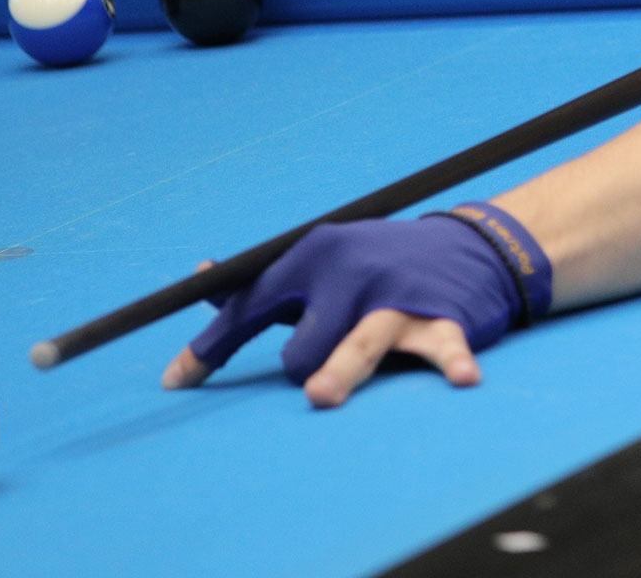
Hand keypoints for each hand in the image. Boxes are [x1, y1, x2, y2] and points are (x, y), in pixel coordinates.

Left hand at [160, 216, 525, 407]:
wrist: (466, 244)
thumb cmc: (376, 265)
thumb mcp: (322, 264)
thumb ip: (266, 284)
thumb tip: (201, 276)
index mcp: (314, 256)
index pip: (250, 306)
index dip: (210, 349)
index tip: (174, 383)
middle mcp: (350, 274)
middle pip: (301, 346)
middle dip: (301, 371)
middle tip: (313, 380)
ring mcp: (396, 297)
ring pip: (357, 345)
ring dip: (338, 372)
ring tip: (318, 396)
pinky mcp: (442, 316)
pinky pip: (443, 345)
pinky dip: (453, 362)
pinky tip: (463, 379)